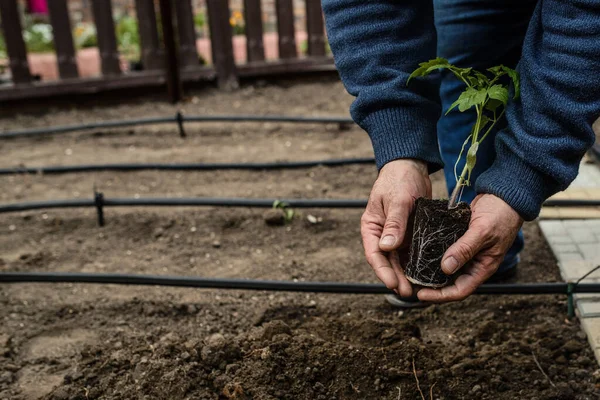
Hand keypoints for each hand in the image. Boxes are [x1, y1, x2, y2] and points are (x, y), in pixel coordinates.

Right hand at [361, 159, 431, 296]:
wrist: (410, 167)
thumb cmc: (399, 180)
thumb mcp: (398, 200)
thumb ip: (394, 223)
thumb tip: (386, 247)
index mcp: (371, 227)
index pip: (374, 254)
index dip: (382, 271)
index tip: (392, 284)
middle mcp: (382, 234)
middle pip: (387, 261)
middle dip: (396, 278)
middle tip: (408, 293)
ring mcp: (396, 236)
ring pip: (399, 260)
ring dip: (406, 275)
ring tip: (416, 289)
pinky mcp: (410, 234)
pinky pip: (412, 253)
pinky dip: (416, 264)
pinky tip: (425, 274)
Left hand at [417, 193, 522, 301]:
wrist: (504, 195)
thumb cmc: (501, 214)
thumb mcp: (482, 232)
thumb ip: (465, 249)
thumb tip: (446, 268)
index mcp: (483, 267)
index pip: (460, 290)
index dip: (440, 296)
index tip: (421, 294)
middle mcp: (474, 263)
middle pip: (450, 282)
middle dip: (431, 286)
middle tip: (411, 284)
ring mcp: (466, 253)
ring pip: (446, 268)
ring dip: (430, 271)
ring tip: (412, 271)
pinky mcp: (460, 241)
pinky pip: (445, 252)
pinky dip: (433, 255)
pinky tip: (419, 253)